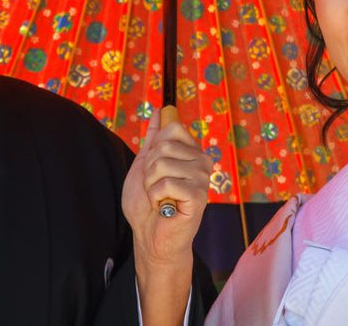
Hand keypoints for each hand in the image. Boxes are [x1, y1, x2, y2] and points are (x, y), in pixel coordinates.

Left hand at [122, 106, 211, 324]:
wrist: (149, 236)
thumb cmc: (147, 204)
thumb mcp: (144, 165)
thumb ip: (154, 139)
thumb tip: (160, 111)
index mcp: (191, 152)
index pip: (172, 128)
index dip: (154, 148)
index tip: (154, 168)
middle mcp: (202, 162)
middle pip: (164, 146)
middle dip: (149, 169)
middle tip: (155, 188)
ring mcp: (203, 178)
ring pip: (163, 164)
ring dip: (150, 185)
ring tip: (160, 198)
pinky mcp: (199, 196)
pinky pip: (167, 183)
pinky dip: (156, 196)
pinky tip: (165, 207)